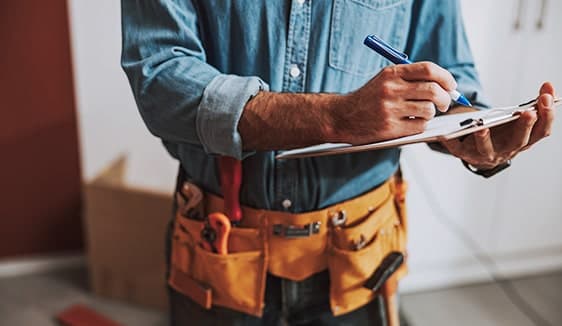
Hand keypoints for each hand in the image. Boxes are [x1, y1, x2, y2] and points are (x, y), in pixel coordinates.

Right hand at [330, 62, 456, 143]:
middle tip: (445, 103)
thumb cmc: (368, 99)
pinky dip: (421, 125)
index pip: (429, 70)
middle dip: (446, 98)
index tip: (451, 86)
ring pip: (429, 110)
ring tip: (422, 114)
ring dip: (431, 113)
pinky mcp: (390, 128)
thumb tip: (445, 86)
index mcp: (392, 73)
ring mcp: (390, 109)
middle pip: (434, 90)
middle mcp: (391, 89)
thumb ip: (411, 79)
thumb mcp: (385, 80)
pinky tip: (411, 123)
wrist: (341, 116)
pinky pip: (420, 126)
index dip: (446, 78)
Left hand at [441, 82, 555, 169]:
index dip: (547, 116)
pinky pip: (456, 148)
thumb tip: (549, 86)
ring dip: (484, 138)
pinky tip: (445, 132)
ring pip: (486, 149)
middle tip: (528, 112)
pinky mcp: (464, 154)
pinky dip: (450, 141)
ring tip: (482, 127)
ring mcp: (485, 154)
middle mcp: (507, 150)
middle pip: (519, 141)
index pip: (541, 131)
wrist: (478, 152)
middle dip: (525, 126)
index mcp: (524, 140)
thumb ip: (533, 104)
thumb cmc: (501, 133)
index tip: (547, 98)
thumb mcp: (517, 119)